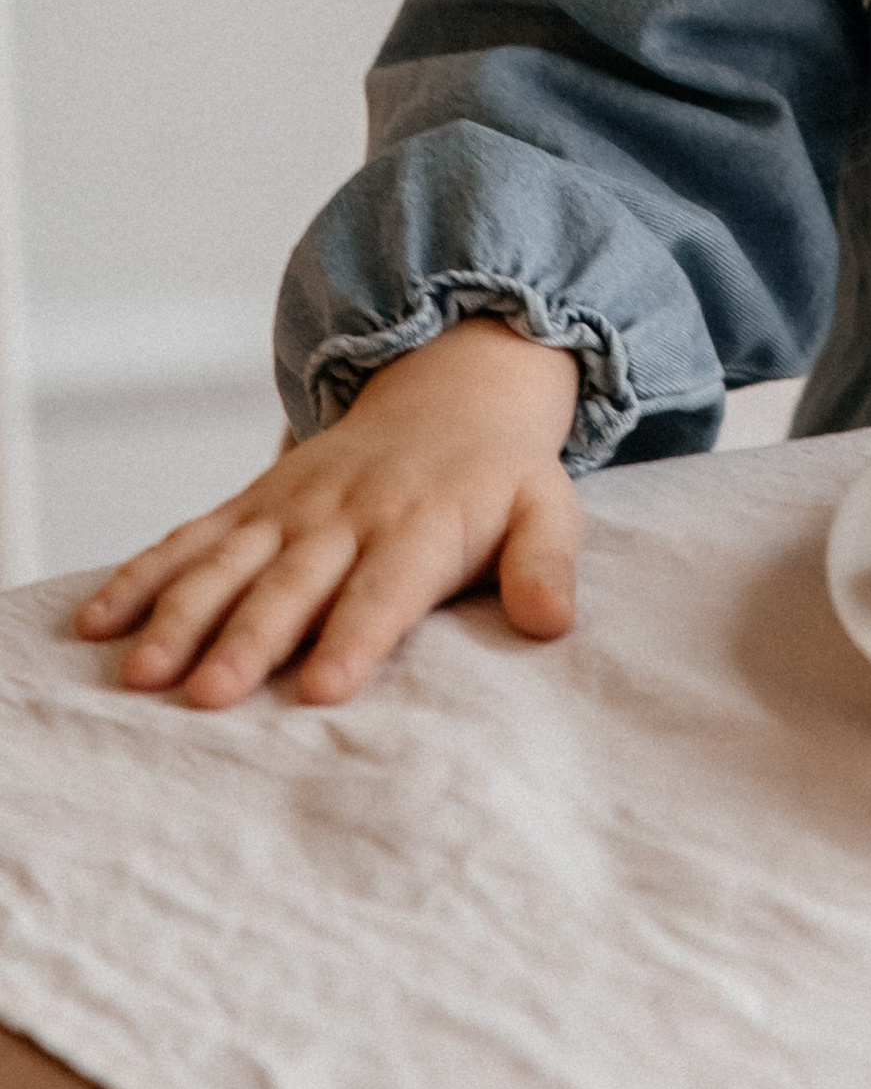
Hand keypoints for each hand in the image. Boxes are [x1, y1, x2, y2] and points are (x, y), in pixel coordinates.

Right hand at [73, 316, 584, 707]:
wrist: (453, 393)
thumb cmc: (500, 476)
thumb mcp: (548, 506)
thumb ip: (547, 563)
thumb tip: (554, 622)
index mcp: (422, 524)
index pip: (386, 589)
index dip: (355, 636)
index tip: (322, 690)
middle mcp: (347, 515)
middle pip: (293, 583)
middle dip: (249, 638)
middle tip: (210, 695)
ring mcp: (290, 509)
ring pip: (227, 563)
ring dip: (182, 615)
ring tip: (143, 674)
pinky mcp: (252, 506)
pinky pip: (189, 538)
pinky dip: (142, 577)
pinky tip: (97, 624)